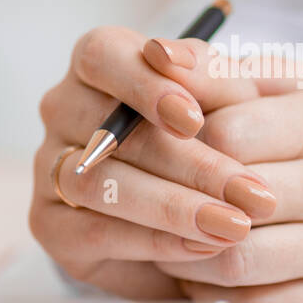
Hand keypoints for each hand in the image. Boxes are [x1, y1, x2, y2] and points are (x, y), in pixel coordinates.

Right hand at [29, 26, 281, 297]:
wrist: (196, 207)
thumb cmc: (215, 133)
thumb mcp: (232, 98)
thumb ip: (217, 77)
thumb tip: (195, 63)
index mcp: (101, 63)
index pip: (104, 56)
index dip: (146, 85)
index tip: (195, 119)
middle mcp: (65, 109)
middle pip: (113, 131)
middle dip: (192, 164)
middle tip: (252, 192)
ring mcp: (50, 168)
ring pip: (101, 184)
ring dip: (175, 207)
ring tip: (235, 225)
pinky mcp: (53, 226)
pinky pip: (95, 233)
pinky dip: (156, 241)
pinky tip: (205, 246)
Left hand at [140, 43, 302, 302]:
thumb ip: (266, 77)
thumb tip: (176, 59)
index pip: (225, 128)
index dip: (174, 136)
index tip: (145, 139)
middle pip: (219, 193)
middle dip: (163, 196)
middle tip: (127, 195)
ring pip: (233, 259)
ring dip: (183, 254)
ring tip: (161, 239)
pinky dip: (222, 300)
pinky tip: (204, 282)